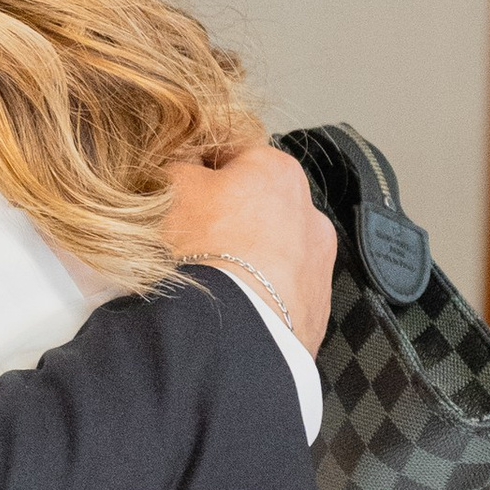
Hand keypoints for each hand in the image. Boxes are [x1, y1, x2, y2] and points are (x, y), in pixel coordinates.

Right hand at [165, 138, 335, 351]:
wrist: (231, 332)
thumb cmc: (202, 247)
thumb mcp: (171, 185)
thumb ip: (180, 163)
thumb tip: (185, 163)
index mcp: (279, 171)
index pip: (233, 157)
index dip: (199, 174)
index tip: (178, 195)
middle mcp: (310, 215)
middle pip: (257, 209)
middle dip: (227, 222)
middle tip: (190, 242)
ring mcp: (318, 267)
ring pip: (272, 254)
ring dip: (246, 262)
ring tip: (212, 282)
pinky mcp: (315, 313)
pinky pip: (279, 296)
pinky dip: (258, 299)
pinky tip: (232, 308)